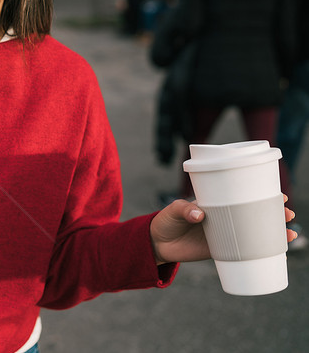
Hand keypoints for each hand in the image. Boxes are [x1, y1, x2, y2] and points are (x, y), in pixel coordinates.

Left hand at [151, 196, 298, 264]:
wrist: (157, 243)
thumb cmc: (165, 221)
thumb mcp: (173, 210)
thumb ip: (184, 210)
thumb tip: (200, 214)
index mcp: (215, 204)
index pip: (242, 196)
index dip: (261, 195)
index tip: (279, 195)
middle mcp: (224, 218)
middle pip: (254, 214)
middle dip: (274, 213)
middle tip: (288, 214)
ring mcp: (224, 235)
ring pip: (254, 233)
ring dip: (273, 233)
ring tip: (290, 233)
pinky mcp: (221, 251)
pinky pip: (245, 252)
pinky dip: (260, 252)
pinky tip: (276, 253)